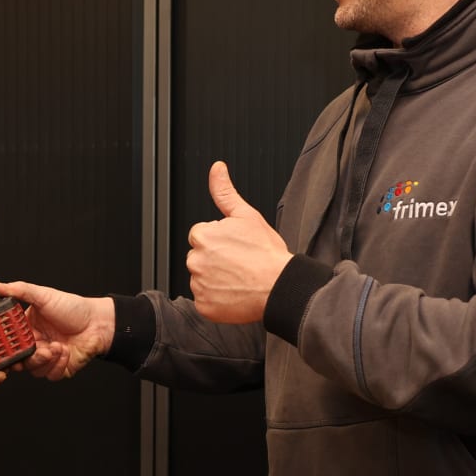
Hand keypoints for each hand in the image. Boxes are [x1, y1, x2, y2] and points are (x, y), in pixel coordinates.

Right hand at [0, 281, 113, 380]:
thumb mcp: (44, 296)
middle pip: (22, 360)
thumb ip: (21, 291)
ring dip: (46, 360)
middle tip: (39, 349)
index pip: (11, 342)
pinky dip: (58, 364)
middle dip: (30, 357)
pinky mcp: (60, 368)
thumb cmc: (73, 308)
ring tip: (58, 346)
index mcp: (28, 329)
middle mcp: (37, 345)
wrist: (98, 322)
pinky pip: (51, 375)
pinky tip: (66, 351)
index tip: (8, 348)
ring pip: (35, 370)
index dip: (8, 347)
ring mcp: (48, 357)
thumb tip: (0, 286)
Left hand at [187, 161, 290, 323]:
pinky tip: (234, 293)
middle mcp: (196, 260)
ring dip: (215, 279)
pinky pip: (205, 301)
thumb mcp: (246, 215)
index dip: (220, 241)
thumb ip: (224, 192)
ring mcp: (199, 285)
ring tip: (238, 278)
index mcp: (203, 235)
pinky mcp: (204, 306)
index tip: (235, 247)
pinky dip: (217, 300)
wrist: (280, 286)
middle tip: (239, 263)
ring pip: (202, 279)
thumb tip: (216, 169)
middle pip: (199, 257)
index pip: (201, 236)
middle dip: (215, 260)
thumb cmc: (267, 254)